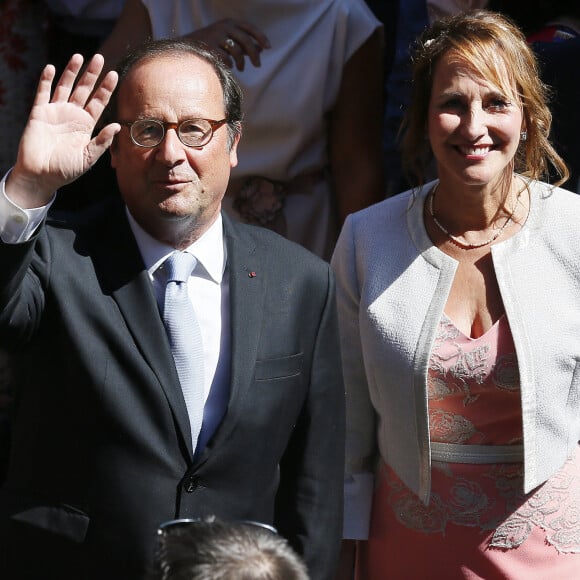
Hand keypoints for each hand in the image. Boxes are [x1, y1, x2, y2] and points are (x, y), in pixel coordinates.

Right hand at [7, 53, 119, 207]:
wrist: (41, 176)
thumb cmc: (66, 170)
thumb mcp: (88, 158)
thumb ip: (102, 142)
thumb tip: (118, 126)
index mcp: (86, 125)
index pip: (99, 103)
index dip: (106, 89)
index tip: (114, 74)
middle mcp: (72, 115)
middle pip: (84, 90)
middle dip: (92, 75)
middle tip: (99, 58)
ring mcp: (56, 112)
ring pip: (65, 87)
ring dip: (72, 72)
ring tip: (79, 56)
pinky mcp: (39, 113)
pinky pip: (43, 94)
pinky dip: (46, 81)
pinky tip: (51, 68)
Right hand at [184, 19, 269, 70]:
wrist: (188, 46)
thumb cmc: (212, 44)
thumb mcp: (228, 40)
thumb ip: (244, 44)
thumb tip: (261, 49)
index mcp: (230, 22)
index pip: (250, 28)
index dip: (261, 37)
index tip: (268, 48)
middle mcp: (224, 26)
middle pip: (246, 41)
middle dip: (254, 55)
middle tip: (258, 65)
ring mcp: (216, 36)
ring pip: (237, 51)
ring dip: (241, 62)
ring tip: (240, 68)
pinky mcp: (209, 47)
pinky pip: (226, 59)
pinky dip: (230, 64)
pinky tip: (229, 66)